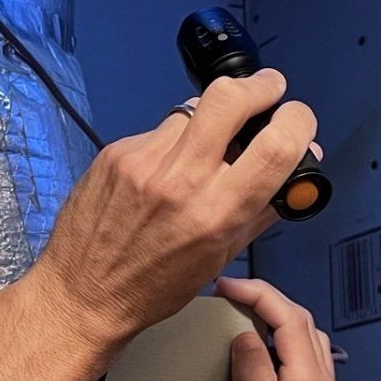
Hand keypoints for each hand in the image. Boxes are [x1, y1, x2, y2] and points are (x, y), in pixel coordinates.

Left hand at [20, 72, 316, 355]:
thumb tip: (297, 174)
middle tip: (267, 89)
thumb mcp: (219, 258)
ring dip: (210, 121)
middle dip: (260, 85)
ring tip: (204, 149)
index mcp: (216, 214)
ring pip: (193, 111)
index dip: (298, 121)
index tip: (297, 119)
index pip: (276, 145)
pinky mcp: (117, 153)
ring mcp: (144, 161)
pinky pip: (159, 131)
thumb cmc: (151, 288)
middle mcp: (181, 181)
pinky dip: (171, 144)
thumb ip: (262, 209)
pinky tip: (162, 172)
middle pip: (231, 96)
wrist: (82, 295)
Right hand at [219, 276, 358, 380]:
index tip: (226, 285)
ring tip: (246, 318)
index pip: (289, 319)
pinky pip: (306, 367)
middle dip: (267, 300)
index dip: (258, 294)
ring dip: (278, 322)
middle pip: (302, 324)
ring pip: (308, 344)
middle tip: (231, 294)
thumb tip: (244, 337)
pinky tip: (267, 362)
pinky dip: (284, 348)